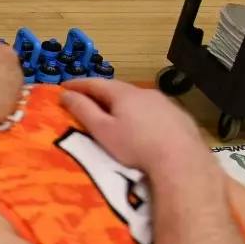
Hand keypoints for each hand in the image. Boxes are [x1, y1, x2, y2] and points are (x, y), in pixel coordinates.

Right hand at [59, 78, 209, 175]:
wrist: (180, 160)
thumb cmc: (135, 146)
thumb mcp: (102, 130)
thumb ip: (83, 110)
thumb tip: (65, 94)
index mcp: (124, 94)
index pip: (96, 83)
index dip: (78, 84)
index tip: (63, 87)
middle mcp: (145, 93)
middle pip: (118, 89)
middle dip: (100, 93)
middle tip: (86, 99)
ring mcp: (165, 103)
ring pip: (138, 99)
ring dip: (123, 103)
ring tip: (114, 113)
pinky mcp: (179, 117)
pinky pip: (154, 110)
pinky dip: (142, 113)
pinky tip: (142, 125)